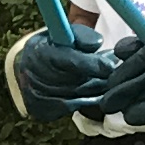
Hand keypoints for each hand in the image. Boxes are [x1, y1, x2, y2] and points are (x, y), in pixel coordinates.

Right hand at [8, 29, 142, 121]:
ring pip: (75, 97)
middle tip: (115, 76)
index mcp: (39, 50)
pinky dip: (85, 102)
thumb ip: (82, 35)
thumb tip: (98, 44)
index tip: (110, 65)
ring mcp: (35, 95)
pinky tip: (95, 94)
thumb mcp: (65, 33)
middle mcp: (32, 75)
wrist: (29, 67)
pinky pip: (71, 109)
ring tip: (108, 83)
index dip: (93, 64)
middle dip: (98, 79)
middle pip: (74, 82)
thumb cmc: (53, 46)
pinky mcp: (39, 111)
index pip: (69, 61)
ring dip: (95, 92)